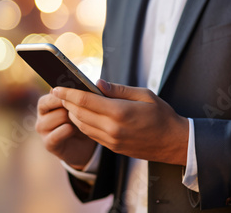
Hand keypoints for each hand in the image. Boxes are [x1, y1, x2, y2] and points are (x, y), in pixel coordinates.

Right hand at [36, 91, 96, 169]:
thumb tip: (100, 82)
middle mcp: (42, 114)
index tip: (80, 94)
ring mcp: (42, 129)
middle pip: (52, 102)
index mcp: (48, 102)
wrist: (84, 146)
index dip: (68, 92)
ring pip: (58, 116)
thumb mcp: (85, 106)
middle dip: (68, 104)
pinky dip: (67, 131)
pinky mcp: (47, 143)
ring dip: (71, 119)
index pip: (53, 92)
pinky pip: (55, 135)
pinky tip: (73, 130)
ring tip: (78, 122)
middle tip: (80, 110)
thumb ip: (88, 94)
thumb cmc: (82, 121)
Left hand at [52, 79, 188, 165]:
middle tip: (61, 91)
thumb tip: (97, 83)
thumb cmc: (162, 115)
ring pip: (82, 126)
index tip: (57, 86)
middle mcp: (112, 129)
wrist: (174, 143)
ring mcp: (112, 141)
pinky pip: (91, 135)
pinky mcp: (113, 148)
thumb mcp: (144, 95)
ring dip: (73, 114)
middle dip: (67, 102)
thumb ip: (118, 89)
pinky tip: (82, 115)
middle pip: (79, 114)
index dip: (68, 93)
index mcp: (120, 112)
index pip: (85, 100)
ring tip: (70, 102)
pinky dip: (83, 124)